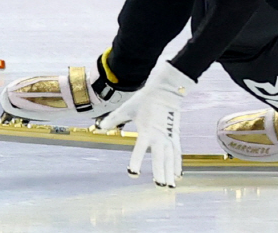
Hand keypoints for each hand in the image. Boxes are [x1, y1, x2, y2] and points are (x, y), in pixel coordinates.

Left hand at [97, 60, 192, 187]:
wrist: (166, 91)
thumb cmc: (145, 100)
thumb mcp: (127, 108)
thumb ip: (114, 119)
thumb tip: (99, 126)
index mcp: (146, 130)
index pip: (140, 149)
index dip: (136, 161)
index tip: (133, 173)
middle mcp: (159, 136)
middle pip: (160, 157)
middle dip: (161, 172)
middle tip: (160, 186)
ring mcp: (169, 137)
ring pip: (170, 158)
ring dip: (171, 172)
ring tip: (170, 187)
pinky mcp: (175, 136)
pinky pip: (177, 153)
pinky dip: (178, 164)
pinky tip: (178, 176)